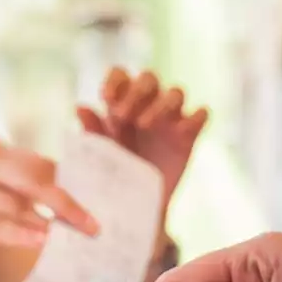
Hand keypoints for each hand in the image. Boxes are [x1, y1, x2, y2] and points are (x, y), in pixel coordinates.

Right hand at [0, 137, 97, 249]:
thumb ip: (2, 188)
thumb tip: (43, 211)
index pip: (38, 163)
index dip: (68, 183)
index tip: (92, 202)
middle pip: (37, 179)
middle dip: (69, 202)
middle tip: (94, 225)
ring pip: (18, 202)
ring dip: (49, 219)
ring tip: (74, 236)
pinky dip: (18, 230)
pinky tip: (38, 240)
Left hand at [77, 67, 206, 201]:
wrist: (132, 206)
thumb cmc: (112, 175)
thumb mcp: (98, 154)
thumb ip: (92, 131)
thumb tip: (80, 107)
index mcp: (122, 103)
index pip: (122, 75)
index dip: (115, 80)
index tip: (106, 97)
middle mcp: (148, 105)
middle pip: (150, 78)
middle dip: (136, 91)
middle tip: (121, 115)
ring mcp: (171, 119)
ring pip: (176, 92)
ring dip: (160, 104)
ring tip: (143, 125)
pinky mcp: (189, 136)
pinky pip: (201, 115)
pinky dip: (195, 118)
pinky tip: (180, 131)